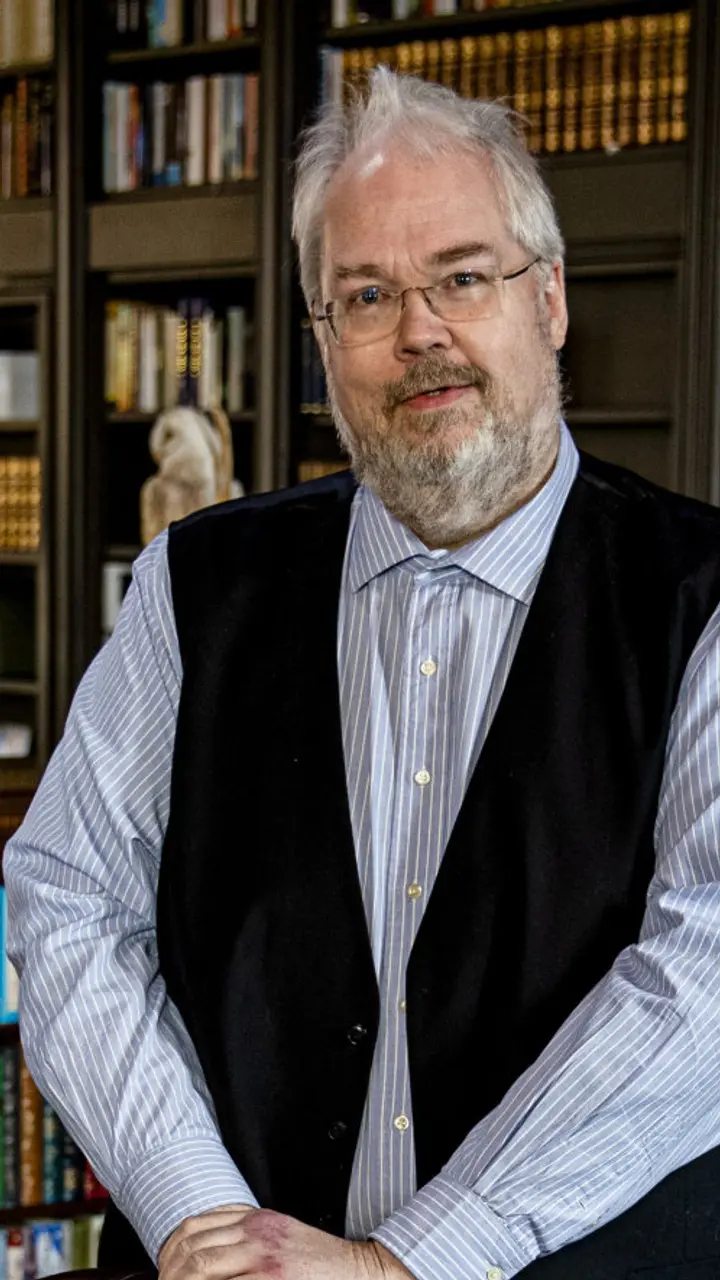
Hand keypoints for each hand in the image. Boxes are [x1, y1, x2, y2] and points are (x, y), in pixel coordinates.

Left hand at [158, 1205, 414, 1278]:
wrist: (360, 1272)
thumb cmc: (321, 1263)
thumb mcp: (280, 1234)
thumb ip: (246, 1233)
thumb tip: (205, 1247)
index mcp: (255, 1220)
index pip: (193, 1227)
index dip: (169, 1253)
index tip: (163, 1272)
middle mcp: (256, 1233)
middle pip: (192, 1248)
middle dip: (169, 1274)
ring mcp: (263, 1258)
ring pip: (201, 1267)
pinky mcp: (272, 1279)